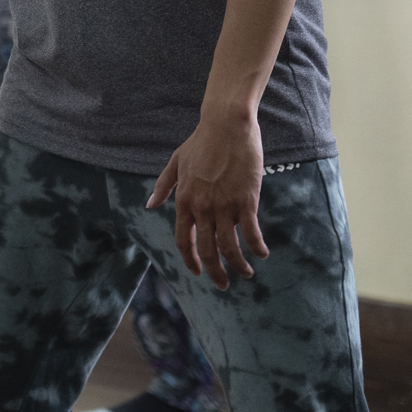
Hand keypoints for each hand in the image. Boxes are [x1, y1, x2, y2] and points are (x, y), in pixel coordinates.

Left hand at [146, 111, 268, 290]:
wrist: (226, 125)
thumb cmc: (201, 141)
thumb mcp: (175, 162)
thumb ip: (163, 186)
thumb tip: (150, 205)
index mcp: (184, 200)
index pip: (184, 240)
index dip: (190, 260)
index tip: (197, 272)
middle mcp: (202, 208)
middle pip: (207, 251)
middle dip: (215, 273)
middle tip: (223, 285)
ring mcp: (224, 206)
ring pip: (230, 247)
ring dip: (238, 266)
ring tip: (246, 273)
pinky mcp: (246, 201)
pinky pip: (251, 233)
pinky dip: (256, 247)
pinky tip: (261, 254)